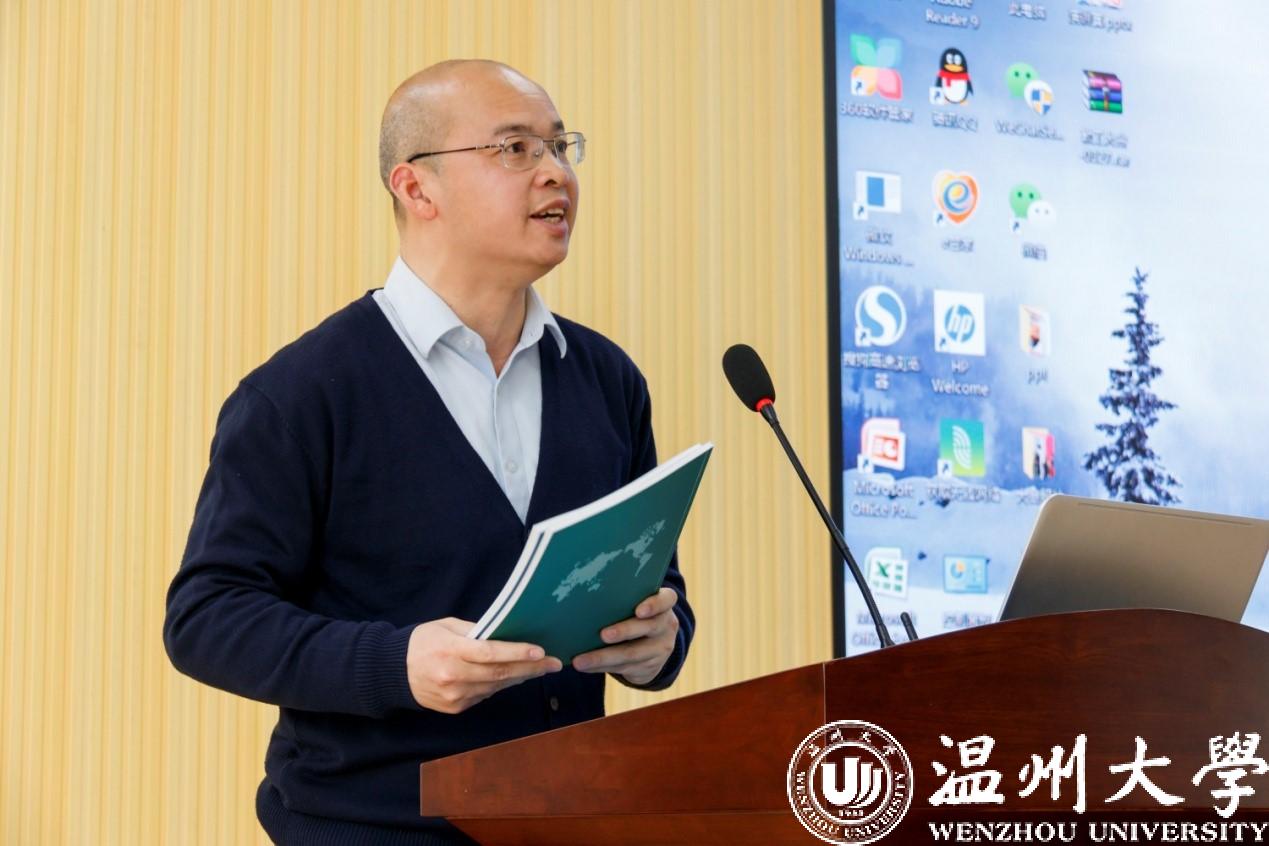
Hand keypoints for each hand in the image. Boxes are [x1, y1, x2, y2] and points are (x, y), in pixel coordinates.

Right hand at [406, 618, 561, 713]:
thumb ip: (476, 631)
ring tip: (540, 668)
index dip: (517, 653)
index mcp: (450, 650)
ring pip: (496, 686)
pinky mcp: (456, 708)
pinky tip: (514, 677)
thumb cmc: (423, 642)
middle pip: (499, 674)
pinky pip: (485, 695)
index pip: (489, 653)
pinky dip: (501, 685)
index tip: (540, 651)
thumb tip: (506, 635)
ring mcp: (455, 695)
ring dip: (520, 678)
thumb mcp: (447, 626)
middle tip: (554, 663)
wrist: (394, 672)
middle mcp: (453, 676)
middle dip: (531, 668)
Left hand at [571, 588, 679, 685]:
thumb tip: (583, 596)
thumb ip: (623, 598)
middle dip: (624, 631)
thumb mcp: (638, 603)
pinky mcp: (649, 667)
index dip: (654, 605)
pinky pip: (623, 668)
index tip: (639, 611)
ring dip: (603, 657)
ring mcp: (659, 648)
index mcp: (664, 604)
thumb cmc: (635, 614)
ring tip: (581, 660)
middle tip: (603, 635)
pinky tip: (585, 666)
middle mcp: (666, 626)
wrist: (655, 645)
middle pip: (647, 628)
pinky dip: (601, 667)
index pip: (666, 600)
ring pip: (632, 654)